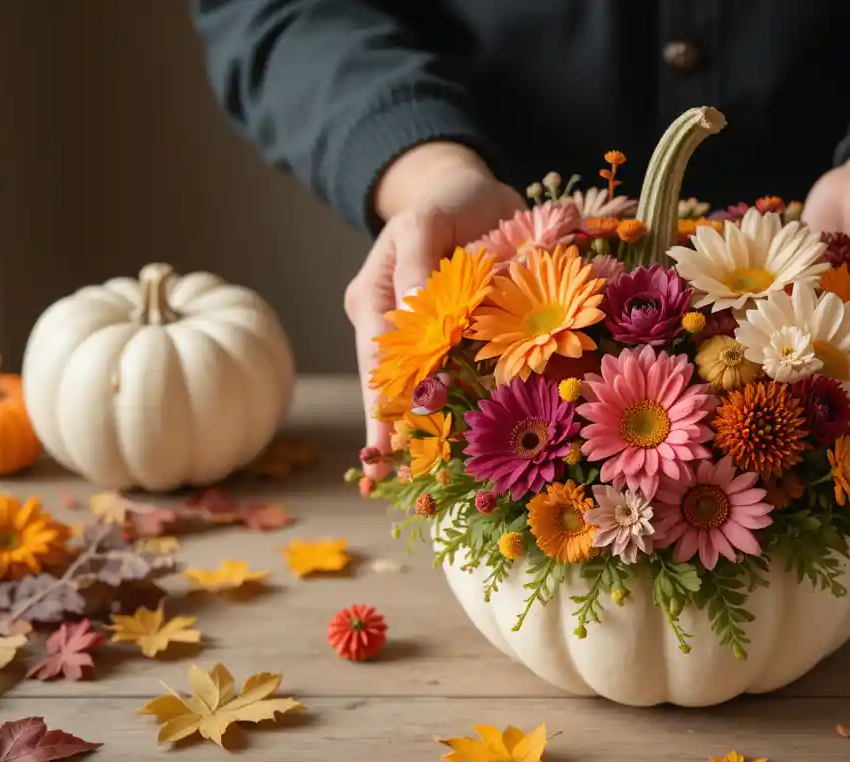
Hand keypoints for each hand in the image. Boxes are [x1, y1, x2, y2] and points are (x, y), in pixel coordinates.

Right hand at [344, 142, 524, 477]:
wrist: (475, 196)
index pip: (378, 358)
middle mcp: (395, 326)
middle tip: (404, 476)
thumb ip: (418, 263)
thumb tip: (415, 314)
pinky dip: (463, 409)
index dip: (384, 400)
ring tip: (430, 474)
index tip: (390, 443)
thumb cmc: (447, 204)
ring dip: (430, 427)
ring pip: (425, 389)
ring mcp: (427, 339)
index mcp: (375, 298)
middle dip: (399, 428)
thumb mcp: (428, 221)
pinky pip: (459, 379)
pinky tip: (468, 444)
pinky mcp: (463, 342)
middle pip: (394, 385)